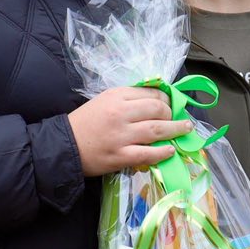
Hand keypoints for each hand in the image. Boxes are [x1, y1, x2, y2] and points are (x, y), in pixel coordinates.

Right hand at [68, 87, 193, 175]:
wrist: (64, 145)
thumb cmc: (85, 122)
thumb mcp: (104, 101)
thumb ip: (127, 99)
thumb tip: (155, 100)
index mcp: (117, 96)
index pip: (151, 93)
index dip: (167, 98)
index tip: (172, 104)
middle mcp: (121, 113)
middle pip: (158, 109)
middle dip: (172, 113)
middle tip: (180, 119)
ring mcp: (121, 135)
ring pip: (157, 130)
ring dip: (176, 130)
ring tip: (186, 129)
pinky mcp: (120, 155)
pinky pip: (148, 153)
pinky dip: (163, 152)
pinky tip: (171, 150)